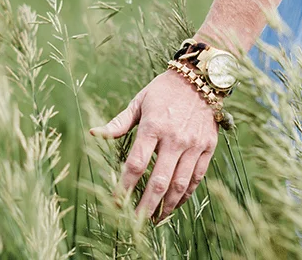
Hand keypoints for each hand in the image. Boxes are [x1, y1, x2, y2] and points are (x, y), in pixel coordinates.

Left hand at [90, 69, 218, 220]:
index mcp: (153, 126)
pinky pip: (197, 177)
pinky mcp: (208, 147)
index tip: (116, 202)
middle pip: (158, 181)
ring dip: (166, 206)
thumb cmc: (164, 90)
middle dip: (145, 206)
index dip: (124, 187)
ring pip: (180, 184)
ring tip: (156, 219)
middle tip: (135, 222)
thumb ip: (118, 122)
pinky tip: (176, 203)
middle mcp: (175, 138)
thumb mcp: (139, 101)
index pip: (136, 164)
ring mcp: (193, 144)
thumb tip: (94, 134)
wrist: (199, 79)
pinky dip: (186, 194)